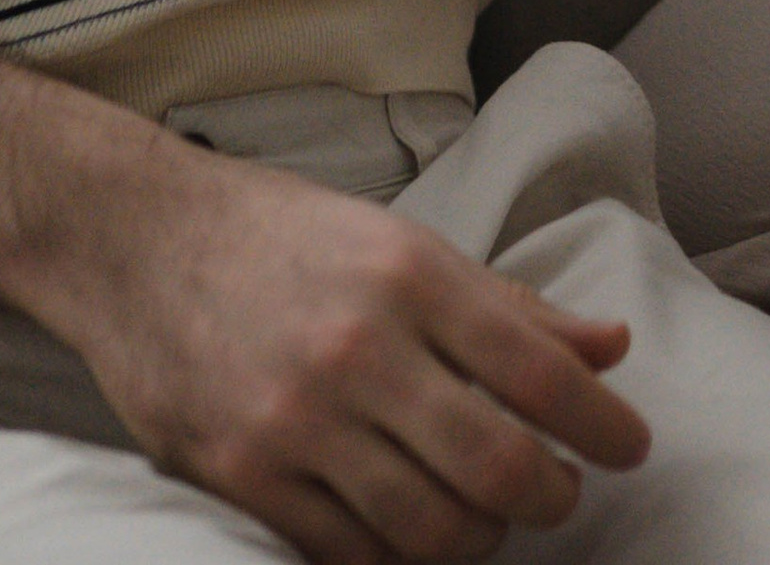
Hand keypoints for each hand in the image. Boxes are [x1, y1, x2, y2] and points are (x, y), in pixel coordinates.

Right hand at [21, 131, 649, 561]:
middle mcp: (360, 346)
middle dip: (549, 498)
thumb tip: (610, 347)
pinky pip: (347, 553)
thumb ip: (508, 306)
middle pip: (494, 464)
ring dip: (478, 541)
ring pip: (427, 526)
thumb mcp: (404, 243)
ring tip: (489, 522)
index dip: (602, 423)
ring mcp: (297, 419)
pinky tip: (413, 539)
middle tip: (560, 496)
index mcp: (411, 275)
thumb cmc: (284, 236)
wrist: (138, 241)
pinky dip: (397, 561)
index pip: (539, 369)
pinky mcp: (243, 473)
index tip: (630, 447)